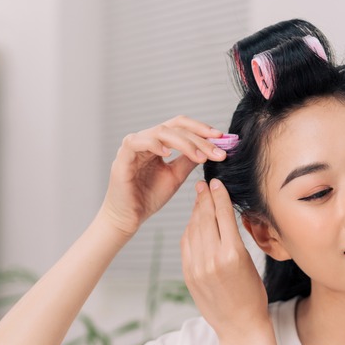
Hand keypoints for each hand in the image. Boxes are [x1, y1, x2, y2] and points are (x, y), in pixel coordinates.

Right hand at [99, 115, 225, 235]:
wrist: (129, 217)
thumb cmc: (149, 197)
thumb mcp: (176, 176)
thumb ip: (189, 160)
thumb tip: (210, 148)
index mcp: (159, 143)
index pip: (182, 127)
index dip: (202, 129)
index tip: (222, 138)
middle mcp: (146, 140)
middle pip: (175, 127)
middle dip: (199, 138)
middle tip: (217, 150)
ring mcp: (134, 147)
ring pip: (161, 131)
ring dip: (184, 142)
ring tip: (200, 156)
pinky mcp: (122, 158)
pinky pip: (136, 142)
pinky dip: (154, 144)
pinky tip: (168, 154)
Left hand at [181, 179, 269, 338]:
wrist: (239, 325)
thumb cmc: (252, 295)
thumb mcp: (250, 263)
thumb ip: (233, 239)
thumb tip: (223, 216)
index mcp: (234, 254)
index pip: (223, 216)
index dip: (219, 196)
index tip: (216, 182)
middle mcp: (213, 259)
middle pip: (205, 219)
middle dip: (204, 199)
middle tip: (203, 184)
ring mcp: (197, 267)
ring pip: (193, 230)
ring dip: (195, 211)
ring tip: (199, 198)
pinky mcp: (189, 275)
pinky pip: (186, 245)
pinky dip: (190, 229)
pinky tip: (194, 222)